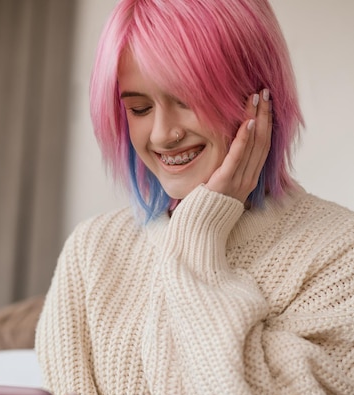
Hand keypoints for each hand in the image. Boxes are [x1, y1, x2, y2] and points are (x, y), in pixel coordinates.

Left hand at [205, 89, 271, 203]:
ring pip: (253, 145)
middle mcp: (248, 178)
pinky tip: (247, 122)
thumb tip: (229, 151)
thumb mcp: (224, 186)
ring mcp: (239, 180)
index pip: (263, 146)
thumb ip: (230, 170)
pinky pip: (237, 157)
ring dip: (255, 118)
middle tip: (265, 92)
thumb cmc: (209, 207)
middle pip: (262, 141)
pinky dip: (243, 139)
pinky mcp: (225, 181)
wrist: (201, 228)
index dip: (267, 123)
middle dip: (264, 114)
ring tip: (256, 97)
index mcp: (250, 178)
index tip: (267, 103)